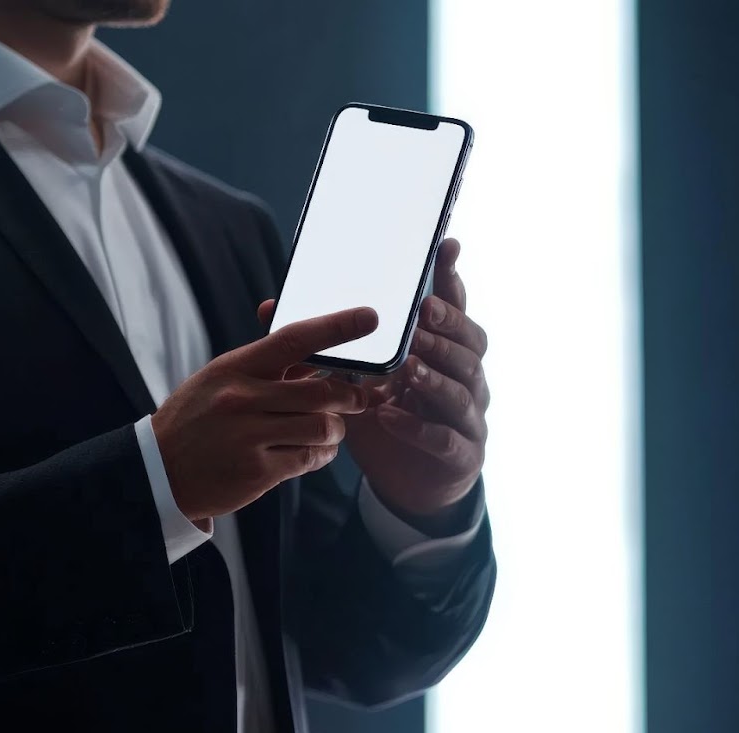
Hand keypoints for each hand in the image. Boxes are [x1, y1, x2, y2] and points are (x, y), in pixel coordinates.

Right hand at [152, 307, 377, 522]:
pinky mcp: (257, 472)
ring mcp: (250, 437)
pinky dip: (322, 455)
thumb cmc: (194, 420)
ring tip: (331, 431)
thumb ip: (265, 366)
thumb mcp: (220, 381)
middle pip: (322, 392)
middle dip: (351, 396)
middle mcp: (243, 399)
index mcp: (236, 368)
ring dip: (336, 430)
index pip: (294, 339)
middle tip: (360, 399)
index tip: (368, 317)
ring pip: (323, 427)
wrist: (158, 471)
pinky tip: (316, 452)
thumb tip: (315, 351)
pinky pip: (310, 458)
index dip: (336, 327)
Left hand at [256, 239, 488, 526]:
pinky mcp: (462, 455)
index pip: (456, 308)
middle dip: (448, 329)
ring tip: (407, 367)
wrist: (410, 481)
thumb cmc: (386, 417)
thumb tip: (267, 308)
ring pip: (461, 390)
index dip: (452, 279)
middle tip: (424, 314)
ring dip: (435, 376)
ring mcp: (468, 417)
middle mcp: (465, 378)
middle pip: (471, 346)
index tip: (448, 246)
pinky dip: (419, 428)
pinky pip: (446, 438)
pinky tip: (391, 417)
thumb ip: (325, 342)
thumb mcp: (356, 376)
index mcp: (445, 351)